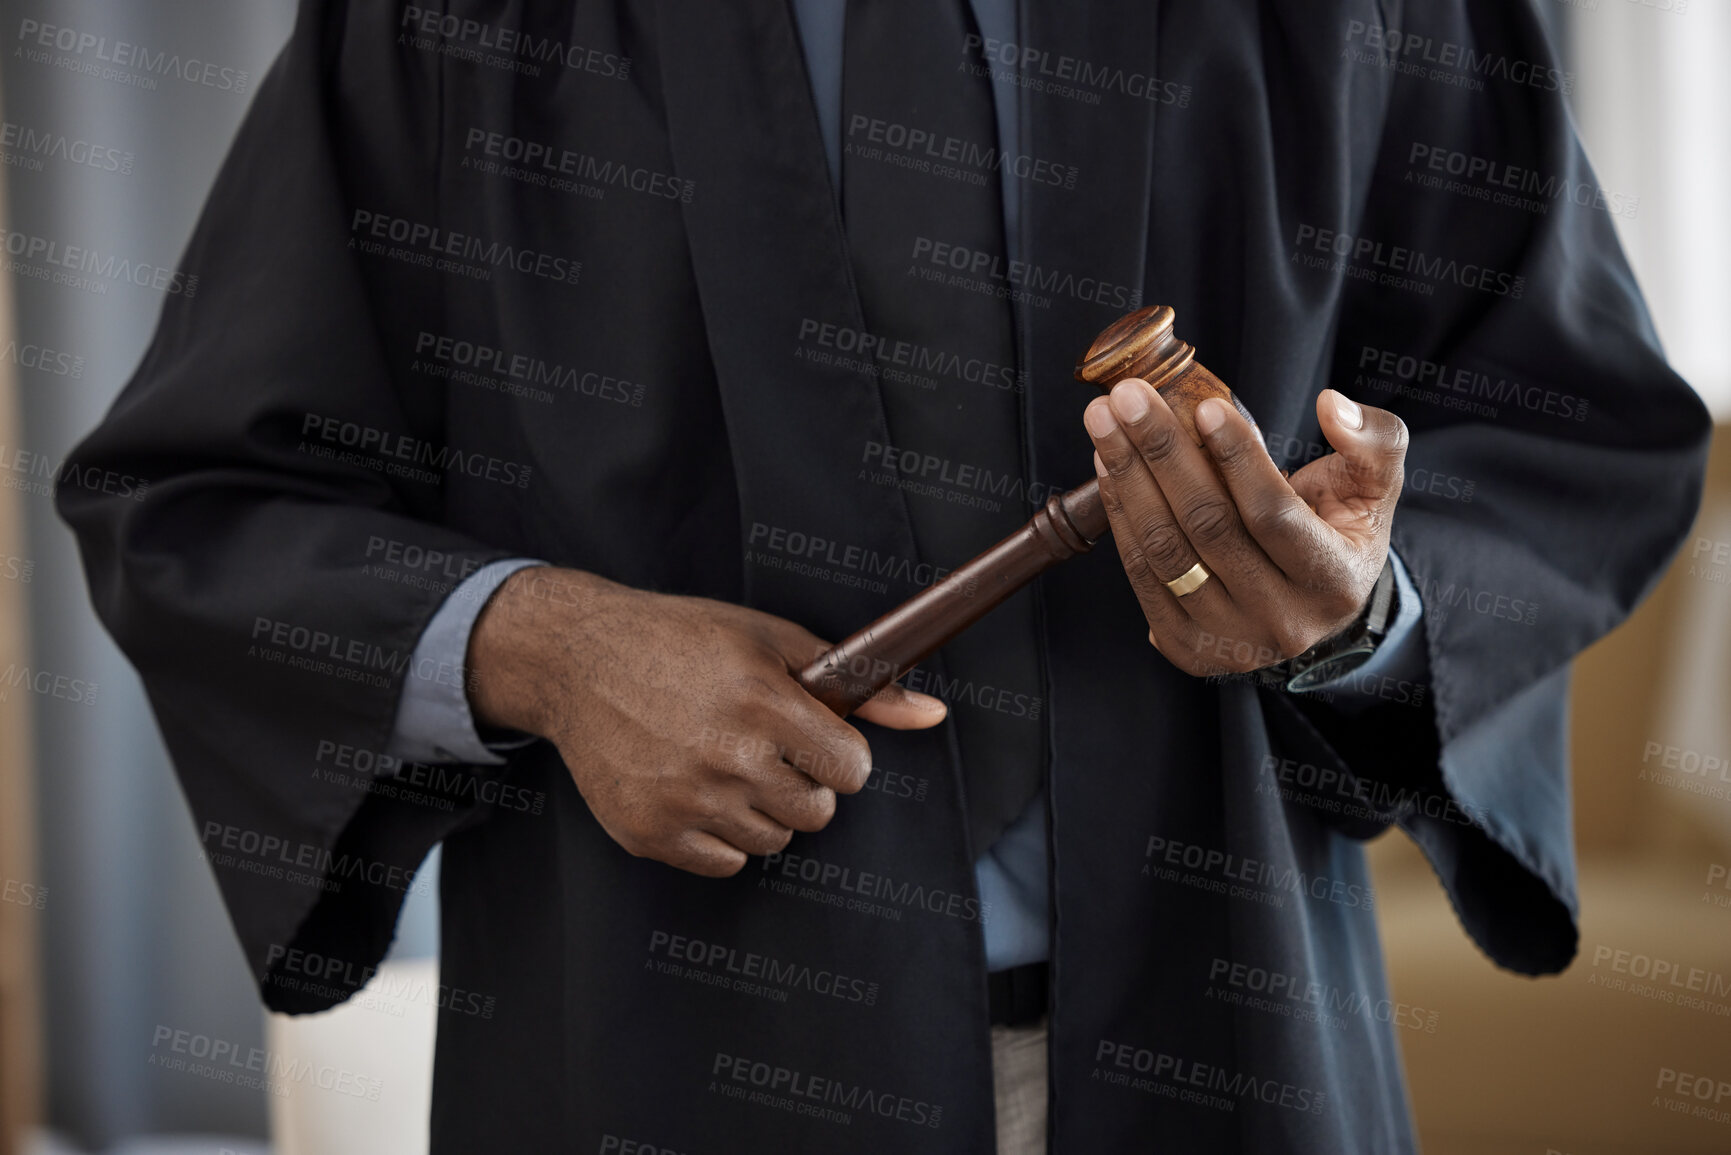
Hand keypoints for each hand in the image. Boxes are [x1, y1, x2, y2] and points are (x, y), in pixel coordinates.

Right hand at [467, 568, 946, 875]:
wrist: (580, 660)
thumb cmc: (680, 639)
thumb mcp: (773, 639)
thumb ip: (859, 681)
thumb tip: (933, 714)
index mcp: (763, 703)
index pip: (853, 770)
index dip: (840, 755)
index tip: (817, 740)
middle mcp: (726, 757)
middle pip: (818, 813)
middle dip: (805, 782)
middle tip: (766, 748)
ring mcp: (685, 801)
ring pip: (773, 840)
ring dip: (762, 808)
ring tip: (725, 762)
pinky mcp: (649, 833)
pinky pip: (725, 862)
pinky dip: (719, 834)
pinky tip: (696, 787)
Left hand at [1083, 382, 1406, 676]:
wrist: (1311, 606)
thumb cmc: (1340, 531)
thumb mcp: (1376, 486)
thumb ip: (1373, 439)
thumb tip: (1330, 406)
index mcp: (1332, 582)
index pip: (1273, 514)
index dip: (1236, 459)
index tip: (1204, 406)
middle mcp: (1281, 621)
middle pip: (1207, 527)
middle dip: (1161, 453)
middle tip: (1128, 396)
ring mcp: (1229, 641)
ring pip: (1165, 551)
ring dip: (1126, 478)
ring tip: (1104, 421)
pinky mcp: (1186, 647)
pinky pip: (1141, 575)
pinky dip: (1120, 516)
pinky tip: (1107, 466)